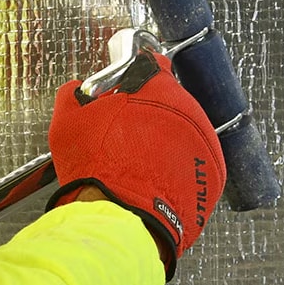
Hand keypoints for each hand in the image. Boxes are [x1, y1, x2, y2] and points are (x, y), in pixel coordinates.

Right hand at [45, 52, 226, 278]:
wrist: (119, 220)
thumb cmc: (96, 169)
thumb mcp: (69, 122)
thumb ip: (73, 95)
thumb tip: (75, 90)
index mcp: (156, 87)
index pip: (154, 64)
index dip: (137, 74)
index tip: (127, 86)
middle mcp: (189, 109)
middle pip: (170, 101)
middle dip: (149, 112)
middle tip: (124, 133)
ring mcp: (205, 142)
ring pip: (184, 132)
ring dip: (165, 140)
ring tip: (137, 161)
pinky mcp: (214, 174)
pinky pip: (194, 161)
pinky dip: (178, 167)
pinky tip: (154, 178)